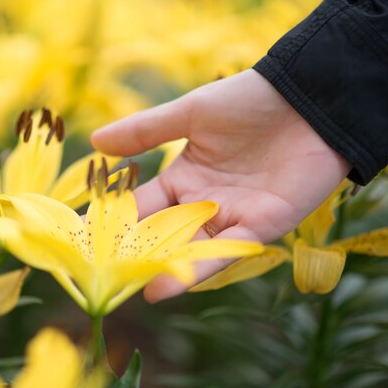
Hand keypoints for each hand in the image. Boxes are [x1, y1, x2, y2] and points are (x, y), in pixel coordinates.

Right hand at [91, 69, 351, 302]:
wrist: (309, 97)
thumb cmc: (249, 99)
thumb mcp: (191, 112)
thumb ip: (145, 131)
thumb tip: (95, 142)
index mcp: (182, 177)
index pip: (139, 206)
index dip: (110, 221)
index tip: (78, 239)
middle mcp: (202, 202)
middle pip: (161, 234)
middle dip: (132, 254)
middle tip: (96, 276)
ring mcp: (231, 217)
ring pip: (190, 249)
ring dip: (161, 269)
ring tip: (128, 290)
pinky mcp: (262, 225)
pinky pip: (226, 250)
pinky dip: (198, 269)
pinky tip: (164, 285)